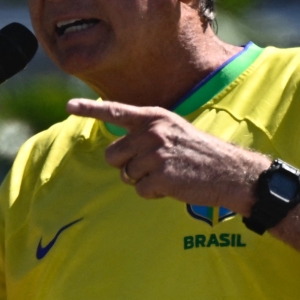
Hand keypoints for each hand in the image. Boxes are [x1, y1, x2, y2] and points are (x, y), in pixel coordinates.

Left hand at [66, 98, 262, 214]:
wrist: (230, 171)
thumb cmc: (200, 153)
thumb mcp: (174, 130)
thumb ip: (146, 132)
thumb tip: (117, 148)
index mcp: (155, 117)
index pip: (115, 111)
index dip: (89, 109)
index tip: (69, 105)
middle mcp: (153, 132)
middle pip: (112, 155)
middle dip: (126, 166)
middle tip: (152, 166)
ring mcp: (156, 154)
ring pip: (125, 175)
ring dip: (142, 180)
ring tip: (167, 174)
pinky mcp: (161, 177)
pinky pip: (140, 191)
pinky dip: (153, 193)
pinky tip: (173, 185)